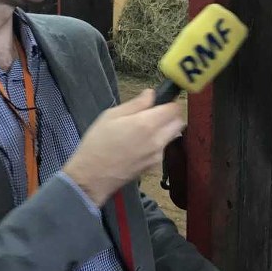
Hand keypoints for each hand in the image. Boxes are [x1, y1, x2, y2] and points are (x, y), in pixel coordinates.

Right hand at [62, 89, 184, 205]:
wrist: (92, 177)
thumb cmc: (97, 143)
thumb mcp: (111, 116)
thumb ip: (135, 104)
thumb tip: (151, 94)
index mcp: (147, 123)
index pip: (174, 109)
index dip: (169, 102)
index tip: (159, 102)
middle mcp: (158, 139)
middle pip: (179, 122)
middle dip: (170, 115)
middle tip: (154, 114)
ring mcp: (158, 155)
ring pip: (173, 136)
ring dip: (165, 129)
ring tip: (144, 131)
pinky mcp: (155, 166)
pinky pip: (163, 149)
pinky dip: (158, 143)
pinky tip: (140, 146)